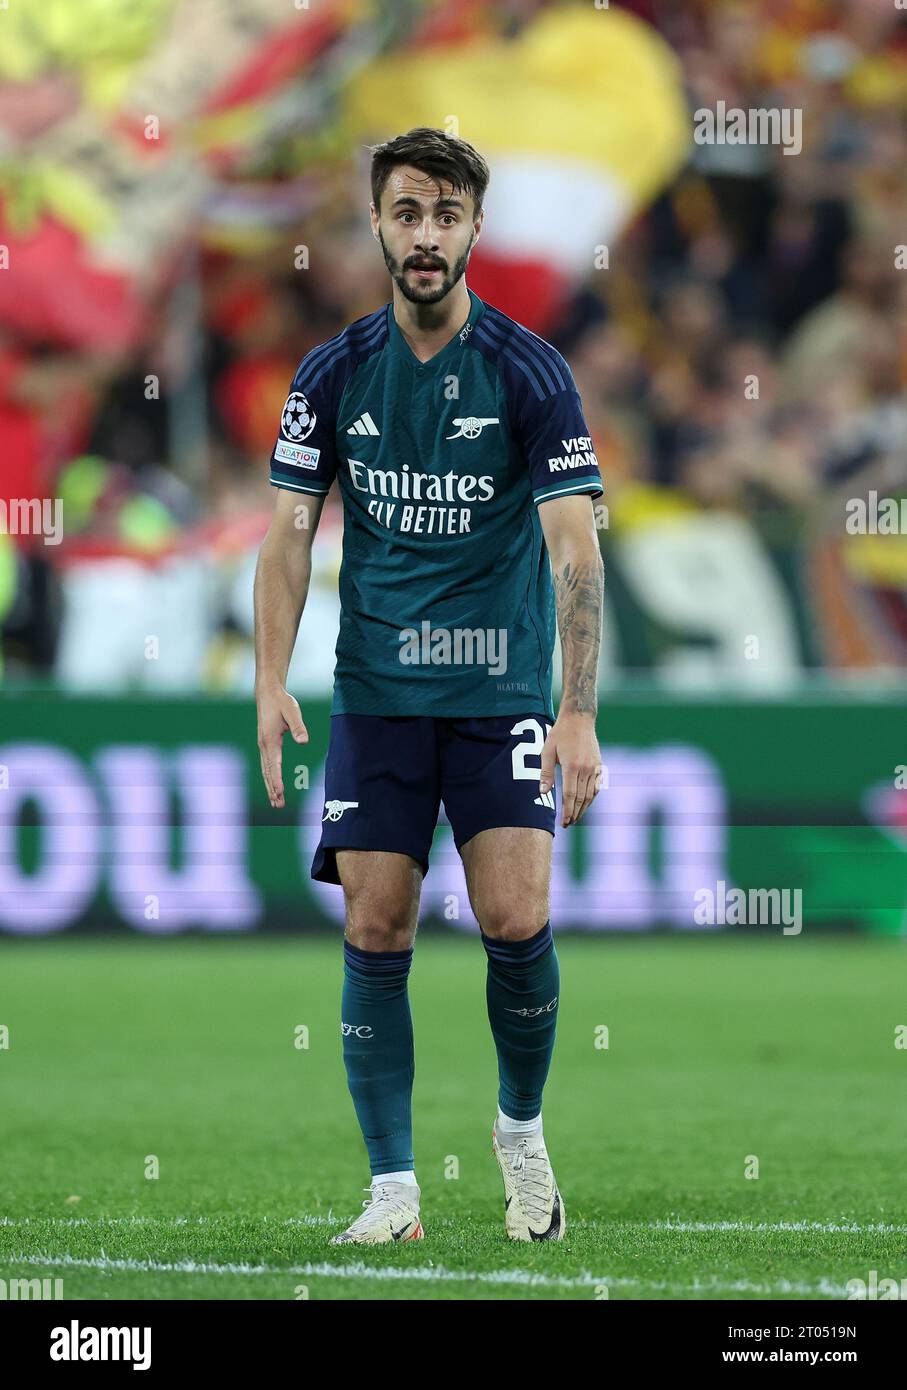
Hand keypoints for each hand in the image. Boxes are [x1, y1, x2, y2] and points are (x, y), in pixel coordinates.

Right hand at [256, 684, 307, 808]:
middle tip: (278, 805)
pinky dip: (269, 777)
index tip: (280, 793)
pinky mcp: (265, 744)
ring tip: (276, 802)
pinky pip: (266, 765)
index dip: (277, 780)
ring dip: (270, 786)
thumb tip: (304, 742)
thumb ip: (299, 726)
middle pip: (268, 772)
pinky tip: (273, 785)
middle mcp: (264, 745)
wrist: (268, 693)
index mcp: (270, 740)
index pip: (274, 765)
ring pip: (266, 771)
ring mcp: (262, 745)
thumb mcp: (293, 711)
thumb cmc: (281, 702)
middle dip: (272, 789)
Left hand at [540, 712, 602, 827]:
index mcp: (572, 766)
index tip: (564, 822)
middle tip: (568, 824)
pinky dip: (592, 798)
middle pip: (581, 798)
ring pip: (591, 794)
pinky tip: (586, 804)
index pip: (570, 795)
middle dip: (575, 813)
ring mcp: (594, 767)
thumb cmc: (560, 734)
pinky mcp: (599, 765)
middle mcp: (586, 769)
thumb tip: (544, 792)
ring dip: (584, 808)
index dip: (567, 811)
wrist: (579, 718)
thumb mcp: (547, 751)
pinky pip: (597, 786)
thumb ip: (546, 773)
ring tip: (576, 817)